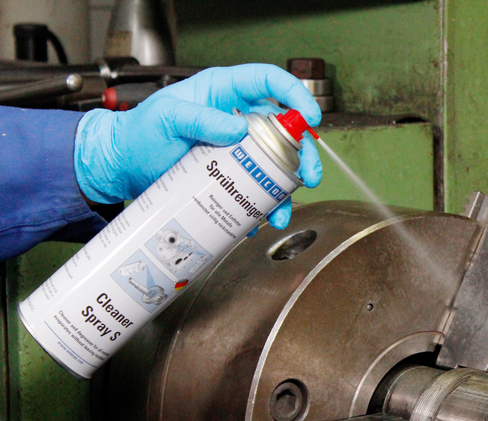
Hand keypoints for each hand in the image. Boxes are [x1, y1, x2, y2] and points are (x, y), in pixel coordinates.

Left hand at [73, 63, 321, 228]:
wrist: (124, 166)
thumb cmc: (140, 133)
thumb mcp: (165, 117)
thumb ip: (199, 118)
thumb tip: (237, 128)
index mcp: (224, 93)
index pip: (268, 81)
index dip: (294, 94)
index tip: (309, 115)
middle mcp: (237, 118)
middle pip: (285, 129)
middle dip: (304, 152)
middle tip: (308, 173)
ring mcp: (238, 149)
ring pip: (278, 163)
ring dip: (289, 187)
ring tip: (284, 209)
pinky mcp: (232, 176)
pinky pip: (259, 189)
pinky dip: (266, 206)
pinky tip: (264, 219)